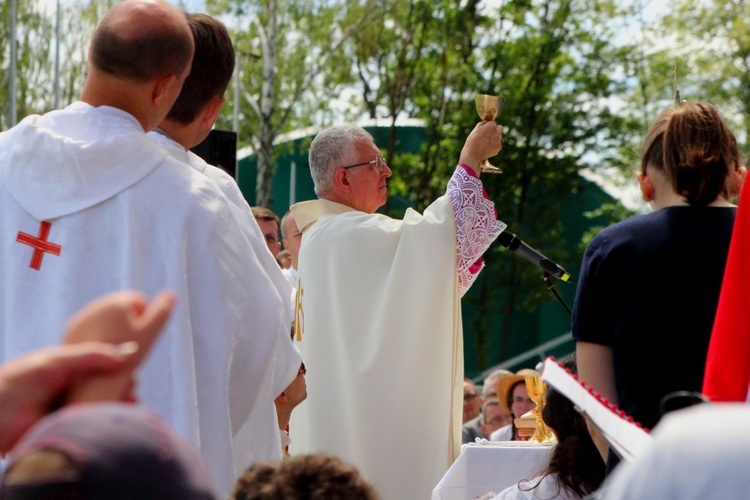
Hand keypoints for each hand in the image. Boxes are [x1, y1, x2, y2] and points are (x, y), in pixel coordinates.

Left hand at [0, 342, 139, 451]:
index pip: (98, 370)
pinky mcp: (68, 429)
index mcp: (66, 373)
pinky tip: (119, 415)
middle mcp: (69, 392)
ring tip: (131, 400)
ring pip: (100, 406)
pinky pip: (93, 424)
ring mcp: (69, 411)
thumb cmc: (21, 380)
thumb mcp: (59, 360)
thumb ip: (93, 355)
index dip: (116, 370)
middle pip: (103, 389)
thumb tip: (130, 351)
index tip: (131, 370)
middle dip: (121, 388)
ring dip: (117, 404)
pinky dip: (107, 420)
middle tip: (133, 387)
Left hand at [62, 290, 175, 402]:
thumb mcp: (149, 334)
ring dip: (114, 333)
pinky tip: (101, 358)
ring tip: (115, 354)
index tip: (139, 338)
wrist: (91, 383)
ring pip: (106, 321)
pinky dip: (99, 342)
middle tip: (129, 349)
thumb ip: (161, 312)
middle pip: (121, 311)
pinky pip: (92, 333)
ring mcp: (80, 320)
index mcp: (116, 302)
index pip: (139, 301)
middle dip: (128, 326)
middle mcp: (95, 306)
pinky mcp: (70, 336)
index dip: (144, 320)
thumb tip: (172, 294)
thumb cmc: (126, 358)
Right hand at [459, 121, 503, 174]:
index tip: (485, 130)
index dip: (489, 126)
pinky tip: (487, 148)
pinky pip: (498, 144)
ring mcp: (499, 140)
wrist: (473, 155)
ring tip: (486, 143)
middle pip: (500, 128)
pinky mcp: (499, 147)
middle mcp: (497, 132)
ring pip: (499, 137)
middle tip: (489, 135)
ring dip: (495, 138)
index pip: (493, 123)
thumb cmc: (472, 141)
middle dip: (496, 130)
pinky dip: (494, 146)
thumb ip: (482, 124)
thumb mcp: (475, 130)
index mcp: (491, 126)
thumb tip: (486, 123)